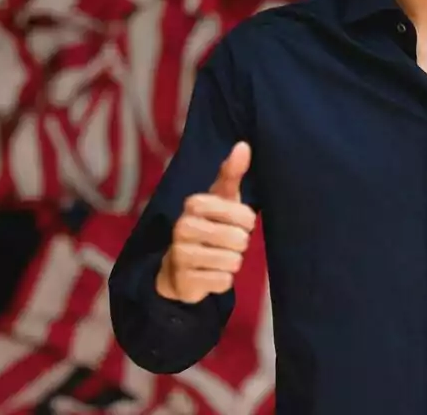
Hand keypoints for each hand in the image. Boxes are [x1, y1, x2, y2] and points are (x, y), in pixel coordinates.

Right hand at [156, 141, 257, 303]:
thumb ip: (232, 173)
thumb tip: (243, 145)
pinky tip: (209, 273)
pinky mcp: (184, 280)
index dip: (247, 222)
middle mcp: (182, 226)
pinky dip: (223, 280)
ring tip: (217, 257)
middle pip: (239, 239)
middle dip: (239, 244)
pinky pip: (223, 282)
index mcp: (194, 204)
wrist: (179, 268)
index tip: (236, 222)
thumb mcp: (221, 198)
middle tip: (225, 243)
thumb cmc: (209, 225)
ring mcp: (180, 254)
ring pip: (233, 261)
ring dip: (232, 262)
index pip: (244, 215)